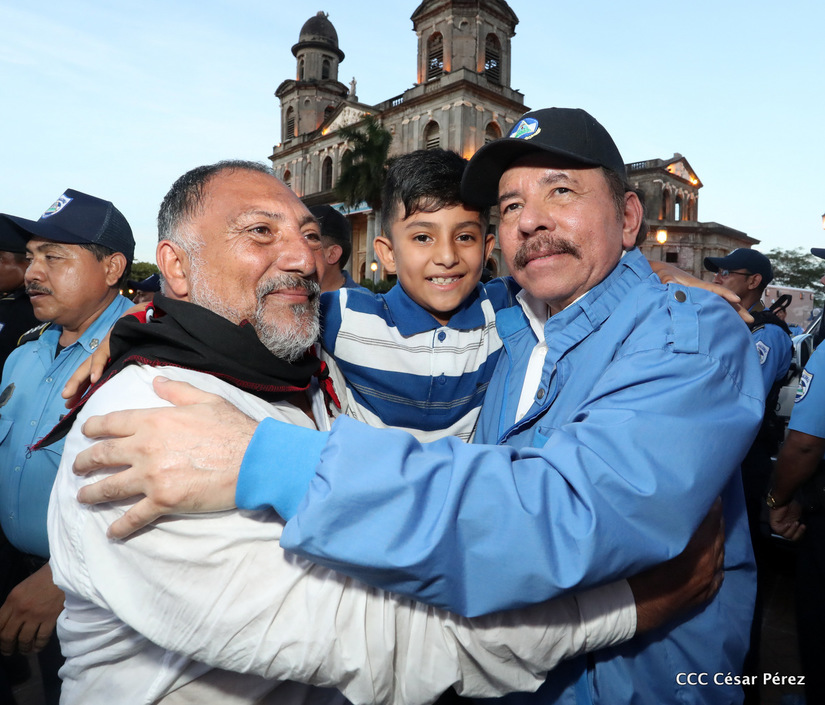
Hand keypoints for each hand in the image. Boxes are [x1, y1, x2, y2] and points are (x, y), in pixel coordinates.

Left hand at [0, 565, 63, 654]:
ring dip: (23, 648)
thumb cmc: (44, 578)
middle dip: (6, 647)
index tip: (0, 641)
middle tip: (8, 651)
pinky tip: (37, 647)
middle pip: (8, 636)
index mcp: (12, 600)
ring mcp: (36, 615)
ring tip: (25, 651)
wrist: (65, 572)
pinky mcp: (50, 618)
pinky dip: (38, 645)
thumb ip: (14, 604)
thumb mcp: (22, 588)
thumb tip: (9, 620)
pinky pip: (41, 638)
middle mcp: (21, 610)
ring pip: (24, 640)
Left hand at [62, 301, 145, 406]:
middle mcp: (107, 349)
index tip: (72, 403)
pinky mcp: (114, 337)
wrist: (152, 312)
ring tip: (68, 394)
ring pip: (89, 363)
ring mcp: (109, 342)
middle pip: (86, 369)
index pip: (93, 372)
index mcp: (111, 354)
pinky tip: (93, 378)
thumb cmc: (146, 331)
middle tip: (64, 402)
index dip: (83, 386)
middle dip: (74, 385)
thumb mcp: (138, 351)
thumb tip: (130, 384)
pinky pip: (104, 353)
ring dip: (78, 379)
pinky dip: (98, 366)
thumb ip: (131, 364)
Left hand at [74, 376, 257, 538]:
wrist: (253, 459)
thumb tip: (157, 381)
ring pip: (110, 487)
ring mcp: (152, 476)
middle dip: (84, 462)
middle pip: (103, 454)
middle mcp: (145, 447)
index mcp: (154, 420)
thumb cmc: (234, 428)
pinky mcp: (163, 501)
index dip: (94, 427)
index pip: (112, 423)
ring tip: (83, 498)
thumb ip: (178, 390)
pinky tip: (112, 532)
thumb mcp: (207, 399)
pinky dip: (121, 526)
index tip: (85, 433)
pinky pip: (134, 516)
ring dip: (92, 494)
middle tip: (77, 467)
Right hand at [629, 499, 724, 632]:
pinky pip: (718, 573)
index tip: (712, 494)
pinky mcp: (705, 594)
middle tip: (712, 506)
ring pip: (719, 555)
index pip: (711, 523)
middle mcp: (709, 565)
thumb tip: (677, 512)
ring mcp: (709, 582)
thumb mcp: (655, 544)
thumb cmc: (641, 573)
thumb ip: (672, 530)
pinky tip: (714, 557)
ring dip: (716, 539)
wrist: (638, 609)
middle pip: (718, 537)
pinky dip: (716, 561)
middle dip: (716, 521)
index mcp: (698, 551)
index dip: (713, 507)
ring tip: (711, 527)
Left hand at [650, 261, 752, 324]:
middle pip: (724, 299)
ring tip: (746, 324)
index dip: (726, 294)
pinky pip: (715, 308)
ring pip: (722, 305)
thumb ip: (667, 280)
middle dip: (738, 309)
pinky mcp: (699, 301)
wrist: (662, 271)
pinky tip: (729, 324)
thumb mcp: (663, 276)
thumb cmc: (662, 274)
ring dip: (734, 314)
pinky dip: (723, 314)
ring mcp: (703, 296)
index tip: (737, 299)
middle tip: (751, 320)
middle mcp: (703, 291)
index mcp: (697, 285)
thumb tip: (670, 284)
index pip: (715, 289)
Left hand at [768, 500, 805, 540]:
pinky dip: (785, 528)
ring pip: (786, 536)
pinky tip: (788, 523)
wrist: (785, 500)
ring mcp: (779, 527)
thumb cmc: (791, 506)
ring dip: (792, 530)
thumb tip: (804, 529)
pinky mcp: (774, 525)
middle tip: (802, 525)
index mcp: (791, 527)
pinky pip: (779, 531)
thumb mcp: (799, 516)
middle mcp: (785, 528)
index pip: (795, 536)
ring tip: (795, 522)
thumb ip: (800, 524)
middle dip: (798, 533)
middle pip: (791, 538)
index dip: (800, 534)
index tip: (804, 526)